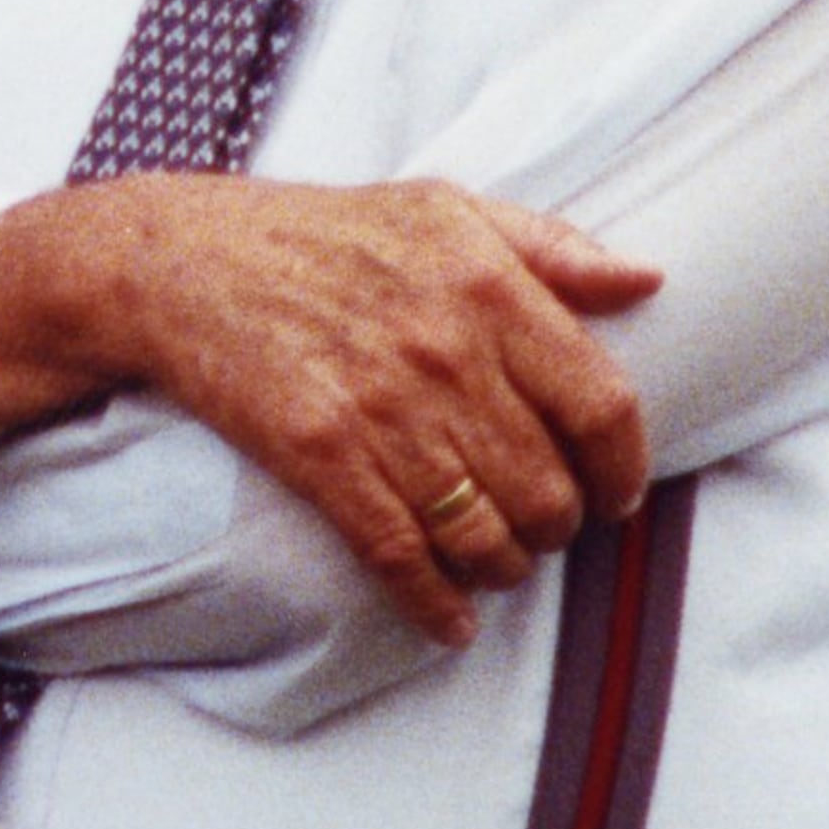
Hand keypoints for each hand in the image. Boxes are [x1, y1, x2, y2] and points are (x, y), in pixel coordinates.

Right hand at [0, 172, 658, 647]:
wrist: (182, 263)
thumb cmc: (319, 234)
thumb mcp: (443, 207)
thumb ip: (550, 244)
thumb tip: (647, 280)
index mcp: (490, 289)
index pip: (602, 404)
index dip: (623, 468)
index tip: (617, 492)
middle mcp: (446, 354)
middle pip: (547, 487)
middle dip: (559, 527)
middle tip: (547, 529)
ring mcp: (383, 412)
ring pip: (483, 533)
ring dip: (503, 567)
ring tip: (498, 564)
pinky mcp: (322, 458)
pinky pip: (401, 555)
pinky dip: (435, 604)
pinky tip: (449, 620)